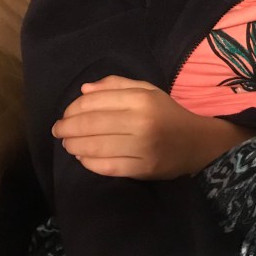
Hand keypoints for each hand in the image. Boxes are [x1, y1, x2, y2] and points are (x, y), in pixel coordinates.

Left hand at [53, 76, 239, 179]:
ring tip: (68, 144)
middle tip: (59, 131)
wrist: (197, 143)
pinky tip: (83, 157)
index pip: (95, 101)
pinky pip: (105, 167)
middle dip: (67, 128)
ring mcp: (142, 147)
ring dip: (73, 146)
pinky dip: (88, 163)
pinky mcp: (142, 169)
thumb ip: (116, 86)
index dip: (73, 108)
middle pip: (90, 124)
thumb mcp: (148, 91)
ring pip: (94, 147)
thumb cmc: (168, 114)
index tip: (65, 114)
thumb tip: (84, 91)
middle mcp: (141, 121)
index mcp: (142, 99)